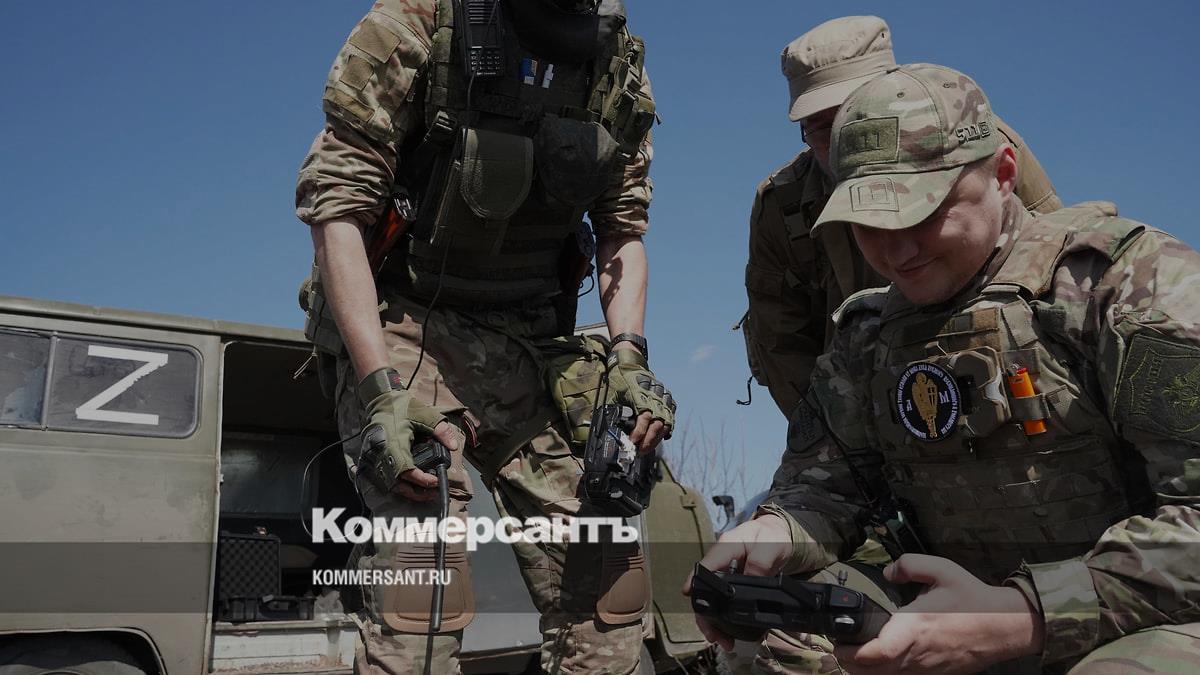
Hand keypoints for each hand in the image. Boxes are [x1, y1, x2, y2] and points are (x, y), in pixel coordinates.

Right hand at [357, 369, 462, 501]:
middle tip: (433, 493)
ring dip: (407, 490)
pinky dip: (398, 483)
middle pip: (397, 483)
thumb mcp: (424, 414)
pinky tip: (411, 484)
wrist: (381, 399)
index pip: (407, 470)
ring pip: (390, 483)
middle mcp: (383, 454)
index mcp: (394, 444)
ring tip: (424, 492)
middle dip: (416, 492)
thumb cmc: (401, 406)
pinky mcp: (374, 458)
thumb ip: (440, 430)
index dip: (422, 480)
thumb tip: (454, 446)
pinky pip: (385, 477)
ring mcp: (376, 457)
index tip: (435, 481)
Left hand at [607, 346, 675, 452]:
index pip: (644, 418)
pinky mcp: (669, 399)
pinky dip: (666, 430)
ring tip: (647, 449)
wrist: (630, 364)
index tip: (632, 443)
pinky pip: (671, 417)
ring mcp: (664, 397)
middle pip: (657, 424)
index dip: (639, 433)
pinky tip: (660, 438)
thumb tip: (612, 433)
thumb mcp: (614, 395)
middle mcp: (655, 396)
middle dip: (648, 441)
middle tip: (639, 452)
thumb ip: (615, 413)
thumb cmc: (620, 381)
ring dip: (657, 439)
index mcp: (640, 394)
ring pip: (666, 423)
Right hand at [681, 514, 792, 650]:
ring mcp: (726, 576)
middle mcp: (722, 563)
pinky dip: (727, 621)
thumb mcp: (771, 545)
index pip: (706, 564)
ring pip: (713, 601)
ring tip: (725, 641)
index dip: (694, 580)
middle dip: (706, 615)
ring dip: (716, 623)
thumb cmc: (771, 537)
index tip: (688, 594)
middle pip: (705, 590)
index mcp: (727, 548)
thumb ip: (761, 561)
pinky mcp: (732, 586)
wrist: (779, 537)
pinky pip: (725, 604)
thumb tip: (752, 580)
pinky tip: (733, 634)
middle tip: (713, 635)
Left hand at [833, 554, 1044, 673]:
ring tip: (854, 654)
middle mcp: (917, 653)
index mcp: (915, 626)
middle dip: (848, 661)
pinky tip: (879, 661)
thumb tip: (887, 572)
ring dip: (863, 671)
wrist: (1004, 627)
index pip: (876, 652)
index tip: (838, 640)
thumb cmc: (972, 598)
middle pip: (870, 671)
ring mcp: (925, 669)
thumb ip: (910, 564)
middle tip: (839, 645)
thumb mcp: (943, 569)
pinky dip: (884, 674)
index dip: (851, 652)